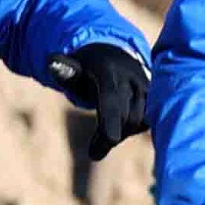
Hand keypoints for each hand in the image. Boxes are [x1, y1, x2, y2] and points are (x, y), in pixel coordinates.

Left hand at [47, 43, 149, 159]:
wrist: (115, 53)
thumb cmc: (87, 66)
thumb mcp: (73, 67)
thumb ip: (64, 70)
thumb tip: (51, 62)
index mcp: (109, 71)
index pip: (111, 98)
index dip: (111, 119)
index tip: (111, 140)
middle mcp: (132, 78)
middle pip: (127, 116)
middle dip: (110, 136)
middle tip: (93, 151)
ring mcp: (146, 88)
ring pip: (139, 122)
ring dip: (121, 134)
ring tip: (102, 139)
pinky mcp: (154, 98)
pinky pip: (146, 122)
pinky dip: (131, 130)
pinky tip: (118, 130)